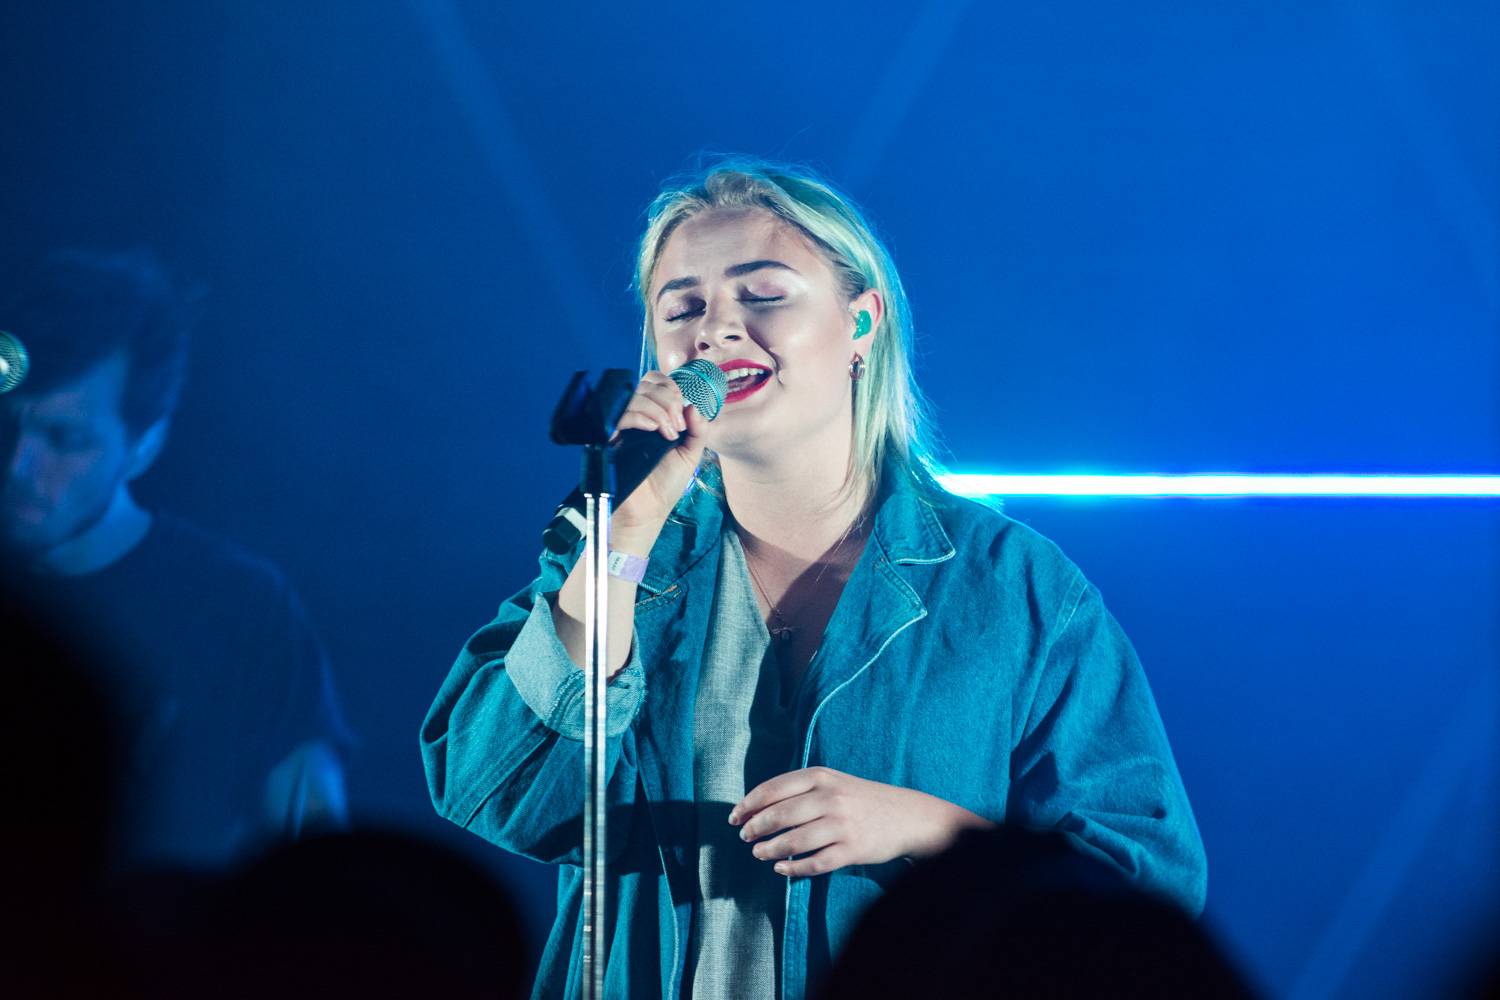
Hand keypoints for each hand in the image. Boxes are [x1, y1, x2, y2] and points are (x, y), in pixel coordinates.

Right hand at [609, 370, 710, 537]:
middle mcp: (635, 417)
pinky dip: (640, 416)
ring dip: (658, 410)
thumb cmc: (666, 484)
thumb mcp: (690, 453)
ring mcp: (620, 426)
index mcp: (653, 415)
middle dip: (668, 400)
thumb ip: (698, 429)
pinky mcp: (608, 438)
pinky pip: (620, 414)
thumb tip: (694, 405)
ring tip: (669, 433)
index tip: (682, 406)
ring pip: (634, 397)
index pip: (654, 382)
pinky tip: (653, 430)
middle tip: (678, 425)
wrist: (649, 511)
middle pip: (645, 385)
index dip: (669, 386)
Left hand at [728, 766, 993, 876]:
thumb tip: (756, 805)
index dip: (748, 804)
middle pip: (779, 815)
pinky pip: (814, 863)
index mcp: (821, 776)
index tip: (734, 817)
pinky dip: (794, 868)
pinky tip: (782, 869)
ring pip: (793, 841)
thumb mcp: (833, 782)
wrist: (908, 816)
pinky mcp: (852, 850)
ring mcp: (841, 825)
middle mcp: (830, 798)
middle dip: (755, 828)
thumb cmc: (862, 798)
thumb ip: (800, 789)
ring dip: (770, 850)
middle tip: (745, 837)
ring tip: (759, 854)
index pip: (773, 789)